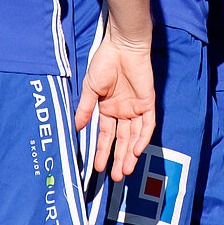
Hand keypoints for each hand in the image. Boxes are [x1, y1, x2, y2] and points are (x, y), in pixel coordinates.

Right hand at [74, 26, 155, 181]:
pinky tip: (135, 151)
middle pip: (122, 140)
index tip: (98, 166)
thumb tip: (76, 128)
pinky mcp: (147, 103)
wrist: (122, 46)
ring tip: (124, 170)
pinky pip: (147, 125)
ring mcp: (136, 108)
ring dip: (130, 154)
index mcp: (109, 108)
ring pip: (134, 137)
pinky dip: (142, 138)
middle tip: (115, 178)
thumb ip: (85, 109)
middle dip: (118, 159)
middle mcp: (123, 111)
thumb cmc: (105, 63)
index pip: (106, 135)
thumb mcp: (91, 89)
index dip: (102, 151)